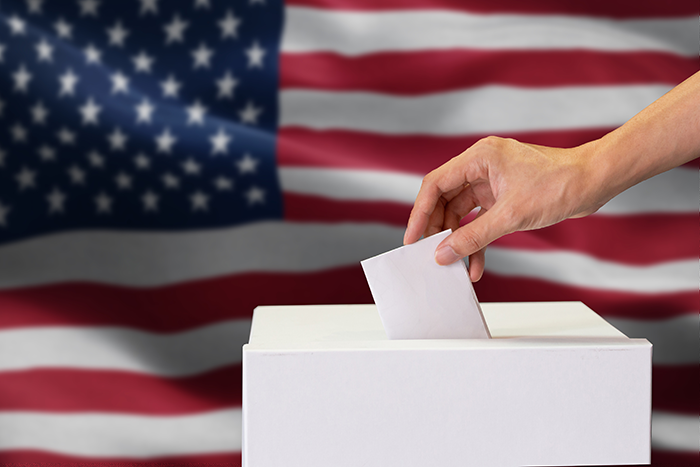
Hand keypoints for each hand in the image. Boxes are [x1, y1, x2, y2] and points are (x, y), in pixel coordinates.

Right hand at [403, 136, 605, 281]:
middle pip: (445, 200)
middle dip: (439, 230)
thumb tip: (444, 253)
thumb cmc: (559, 185)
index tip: (412, 238)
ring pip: (462, 213)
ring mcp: (492, 181)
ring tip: (456, 265)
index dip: (419, 213)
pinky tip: (477, 264)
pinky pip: (481, 220)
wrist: (595, 182)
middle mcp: (481, 166)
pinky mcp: (503, 195)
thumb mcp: (511, 216)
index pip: (435, 185)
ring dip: (460, 240)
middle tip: (432, 255)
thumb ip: (473, 237)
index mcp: (478, 158)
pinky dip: (478, 239)